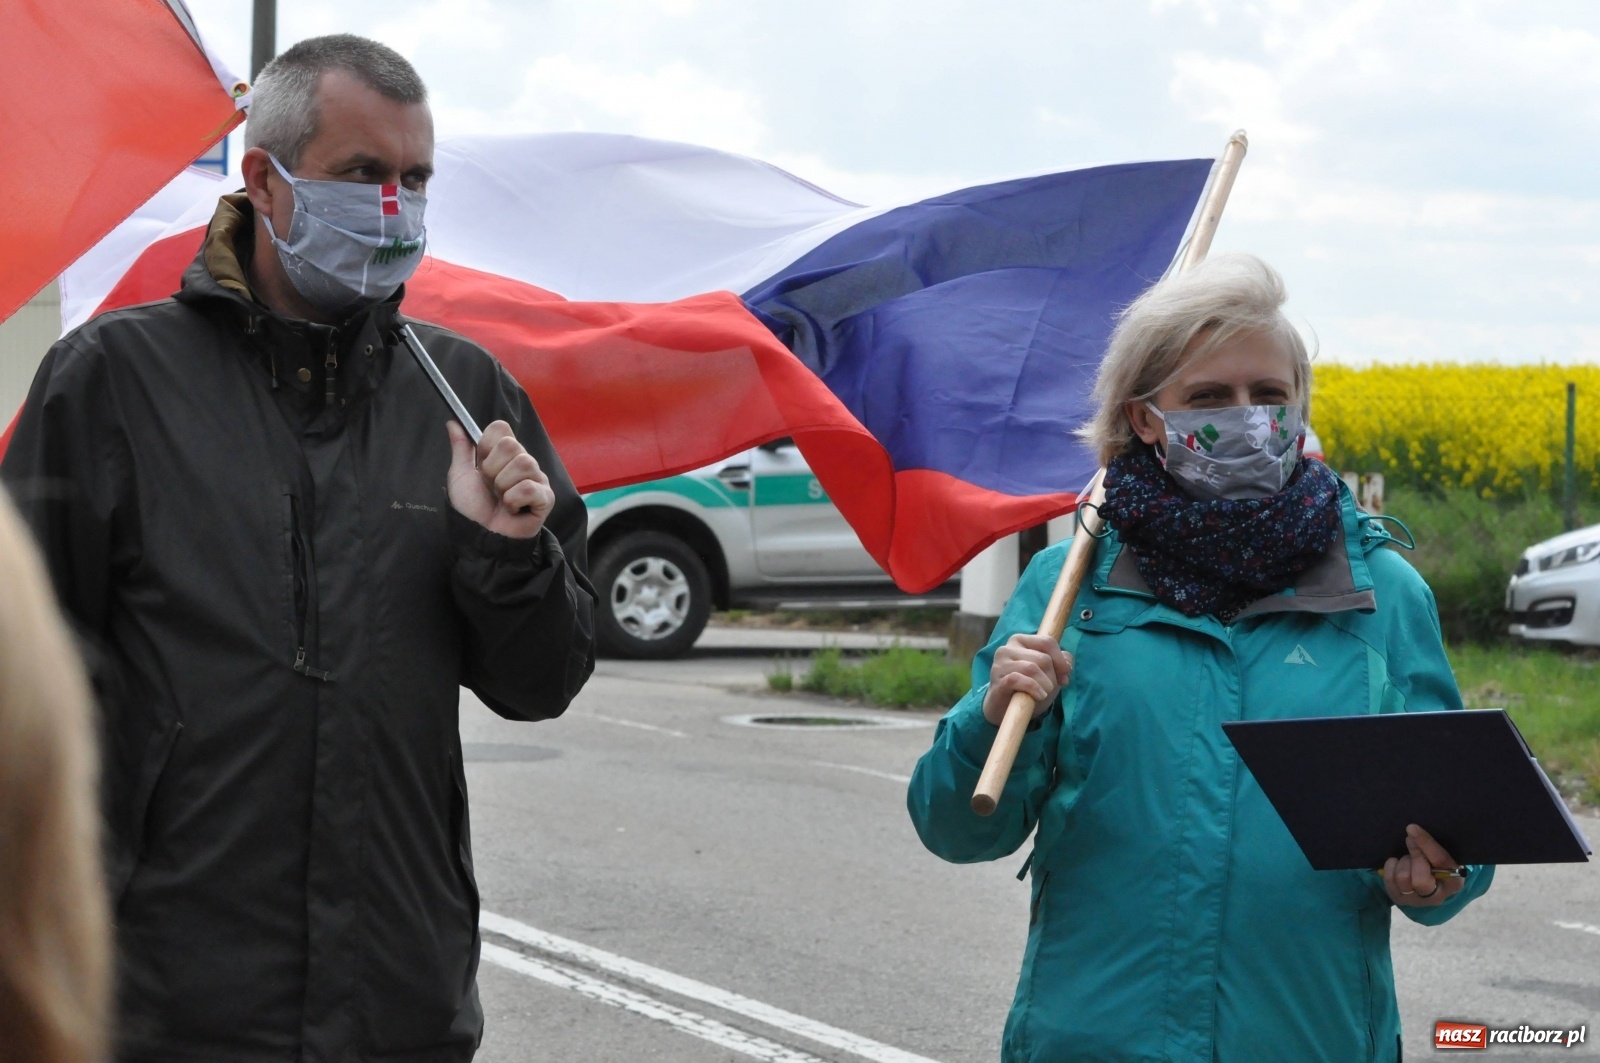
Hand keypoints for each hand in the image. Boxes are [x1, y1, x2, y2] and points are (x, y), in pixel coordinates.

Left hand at [447, 420, 553, 539]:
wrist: (479, 536)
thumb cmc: (471, 508)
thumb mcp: (460, 475)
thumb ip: (461, 448)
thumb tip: (453, 422)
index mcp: (503, 454)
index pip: (501, 428)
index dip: (487, 445)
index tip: (481, 463)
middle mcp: (523, 462)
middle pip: (512, 445)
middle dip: (493, 469)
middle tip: (491, 486)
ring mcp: (537, 479)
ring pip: (524, 464)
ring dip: (504, 487)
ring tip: (501, 499)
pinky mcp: (546, 497)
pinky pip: (530, 487)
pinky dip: (514, 501)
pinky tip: (513, 510)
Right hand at [982, 634, 1073, 725]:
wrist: (1005, 709)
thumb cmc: (1027, 688)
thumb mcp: (1048, 674)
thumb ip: (1060, 663)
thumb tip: (1067, 662)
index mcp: (1020, 640)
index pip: (1047, 642)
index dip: (1060, 661)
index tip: (1064, 679)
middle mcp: (1007, 648)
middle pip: (1043, 658)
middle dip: (1052, 677)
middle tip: (1049, 689)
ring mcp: (1000, 664)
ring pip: (1032, 668)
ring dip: (1044, 685)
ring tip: (1043, 695)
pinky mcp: (997, 680)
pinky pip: (1019, 679)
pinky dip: (1033, 689)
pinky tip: (1038, 696)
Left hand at [1382, 824, 1465, 907]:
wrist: (1430, 883)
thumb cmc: (1437, 864)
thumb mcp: (1442, 856)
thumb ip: (1432, 847)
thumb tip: (1413, 831)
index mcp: (1454, 882)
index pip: (1440, 862)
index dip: (1425, 844)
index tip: (1412, 828)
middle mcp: (1438, 896)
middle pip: (1420, 880)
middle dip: (1413, 856)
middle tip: (1410, 841)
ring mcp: (1417, 901)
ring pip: (1403, 878)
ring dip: (1403, 862)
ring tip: (1408, 858)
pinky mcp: (1400, 899)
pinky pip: (1389, 880)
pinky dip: (1391, 866)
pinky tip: (1397, 863)